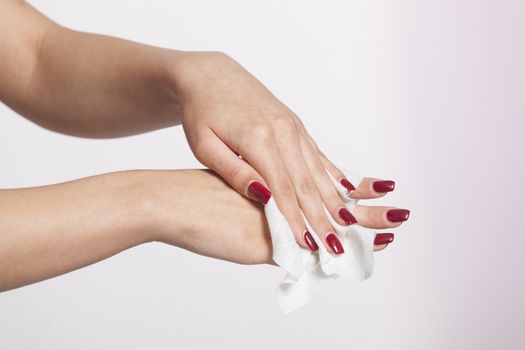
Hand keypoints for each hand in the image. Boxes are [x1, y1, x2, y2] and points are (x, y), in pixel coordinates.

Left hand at [168, 52, 408, 254]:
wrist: (211, 75)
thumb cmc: (202, 113)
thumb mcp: (205, 146)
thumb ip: (235, 172)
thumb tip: (264, 197)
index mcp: (258, 139)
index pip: (282, 191)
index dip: (297, 221)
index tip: (310, 247)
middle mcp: (283, 132)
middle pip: (307, 184)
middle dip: (323, 219)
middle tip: (338, 247)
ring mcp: (293, 127)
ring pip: (318, 171)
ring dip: (335, 201)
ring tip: (350, 226)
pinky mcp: (296, 125)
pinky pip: (319, 155)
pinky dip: (334, 175)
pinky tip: (349, 191)